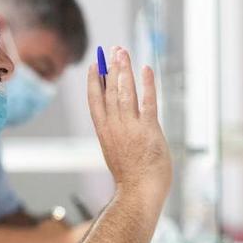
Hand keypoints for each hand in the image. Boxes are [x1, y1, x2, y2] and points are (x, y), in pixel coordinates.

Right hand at [86, 47, 171, 204]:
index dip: (93, 81)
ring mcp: (130, 127)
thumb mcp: (117, 153)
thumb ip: (117, 136)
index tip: (93, 66)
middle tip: (113, 50)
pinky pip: (148, 101)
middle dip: (111, 67)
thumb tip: (118, 125)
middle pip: (110, 90)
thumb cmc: (132, 178)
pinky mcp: (148, 129)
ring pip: (124, 91)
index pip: (95, 100)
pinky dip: (146, 83)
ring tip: (122, 52)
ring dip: (124, 69)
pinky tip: (146, 68)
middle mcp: (114, 126)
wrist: (138, 193)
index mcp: (104, 132)